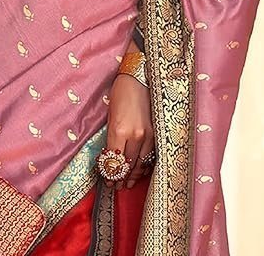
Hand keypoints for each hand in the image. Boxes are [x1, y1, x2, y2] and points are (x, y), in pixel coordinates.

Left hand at [104, 73, 154, 189]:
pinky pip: (151, 156)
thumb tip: (110, 156)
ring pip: (140, 164)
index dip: (109, 174)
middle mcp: (135, 136)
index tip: (106, 181)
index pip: (113, 161)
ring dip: (133, 175)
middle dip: (120, 178)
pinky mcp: (157, 133)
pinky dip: (144, 166)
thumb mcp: (110, 115)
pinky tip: (140, 171)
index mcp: (119, 130)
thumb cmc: (121, 92)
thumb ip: (111, 137)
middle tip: (114, 186)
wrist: (140, 77)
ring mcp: (149, 135)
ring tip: (126, 183)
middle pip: (127, 166)